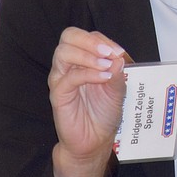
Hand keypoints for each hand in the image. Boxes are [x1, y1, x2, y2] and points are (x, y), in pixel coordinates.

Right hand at [48, 27, 127, 176]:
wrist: (94, 141)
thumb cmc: (104, 113)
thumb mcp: (117, 90)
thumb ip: (117, 73)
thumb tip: (118, 58)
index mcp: (83, 58)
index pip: (87, 36)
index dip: (102, 40)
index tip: (119, 52)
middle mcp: (69, 64)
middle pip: (68, 36)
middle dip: (90, 41)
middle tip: (108, 52)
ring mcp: (61, 77)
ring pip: (63, 52)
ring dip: (88, 55)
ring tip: (106, 66)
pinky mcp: (58, 93)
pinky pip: (68, 77)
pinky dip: (87, 73)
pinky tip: (103, 78)